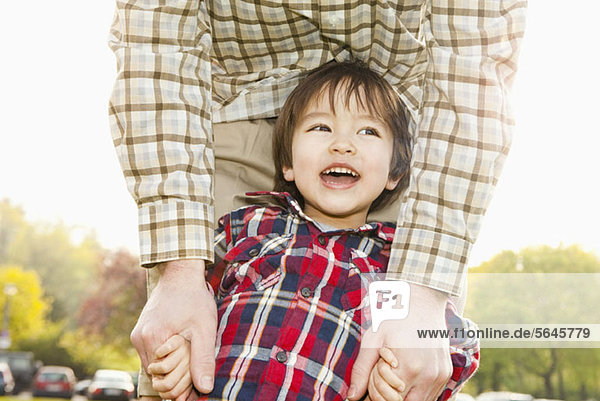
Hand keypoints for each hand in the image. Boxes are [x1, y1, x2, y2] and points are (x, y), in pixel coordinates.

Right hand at [130, 259, 217, 393]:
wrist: (180, 274)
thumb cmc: (194, 299)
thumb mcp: (204, 329)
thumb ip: (202, 359)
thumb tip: (205, 389)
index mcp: (153, 339)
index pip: (164, 380)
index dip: (182, 382)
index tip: (196, 372)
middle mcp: (140, 339)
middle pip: (157, 375)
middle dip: (176, 375)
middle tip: (194, 359)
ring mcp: (138, 335)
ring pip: (154, 366)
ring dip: (171, 365)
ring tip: (188, 348)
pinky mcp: (140, 332)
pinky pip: (151, 355)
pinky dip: (165, 355)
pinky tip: (179, 343)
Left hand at [348, 283, 451, 400]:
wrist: (423, 300)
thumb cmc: (394, 317)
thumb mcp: (373, 340)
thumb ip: (362, 370)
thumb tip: (352, 397)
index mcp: (409, 367)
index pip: (387, 399)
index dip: (376, 390)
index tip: (373, 373)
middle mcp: (428, 375)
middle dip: (388, 395)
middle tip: (382, 374)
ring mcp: (440, 376)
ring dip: (404, 395)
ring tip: (395, 372)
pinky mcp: (446, 374)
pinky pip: (431, 395)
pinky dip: (417, 391)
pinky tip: (407, 373)